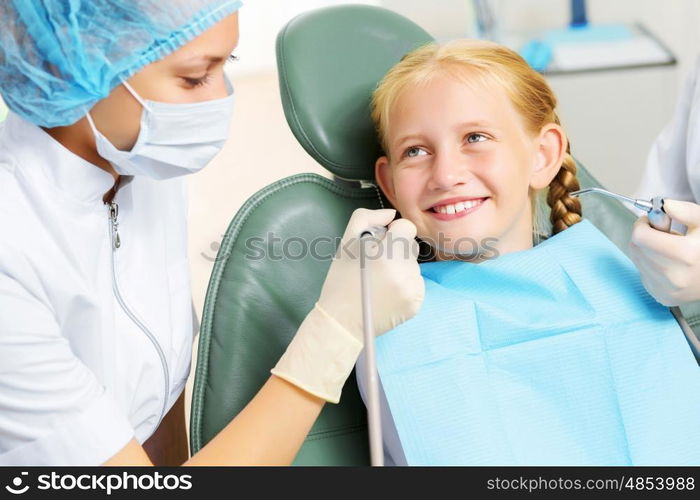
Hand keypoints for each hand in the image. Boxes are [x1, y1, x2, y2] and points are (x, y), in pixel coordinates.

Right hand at [271, 208, 424, 402]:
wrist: (342, 320)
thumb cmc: (341, 279)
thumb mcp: (346, 242)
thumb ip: (367, 218)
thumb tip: (391, 214)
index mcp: (387, 253)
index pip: (407, 228)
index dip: (392, 233)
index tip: (380, 245)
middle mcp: (404, 271)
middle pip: (411, 247)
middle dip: (397, 251)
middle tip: (376, 265)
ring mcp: (413, 289)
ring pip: (414, 266)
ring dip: (401, 269)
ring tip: (380, 282)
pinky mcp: (416, 304)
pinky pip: (416, 284)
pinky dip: (404, 286)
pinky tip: (387, 294)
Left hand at [628, 199, 699, 305]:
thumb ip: (685, 211)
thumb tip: (664, 206)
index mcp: (685, 255)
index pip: (640, 236)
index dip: (643, 224)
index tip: (652, 221)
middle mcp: (674, 276)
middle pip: (635, 247)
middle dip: (646, 236)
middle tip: (664, 235)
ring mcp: (667, 290)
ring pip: (637, 261)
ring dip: (647, 251)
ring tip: (670, 251)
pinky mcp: (662, 297)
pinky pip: (642, 274)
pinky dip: (650, 266)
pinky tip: (669, 265)